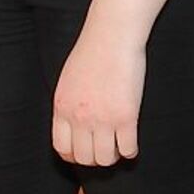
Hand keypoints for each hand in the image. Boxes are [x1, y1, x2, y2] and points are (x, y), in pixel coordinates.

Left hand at [51, 21, 144, 166]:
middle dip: (95, 159)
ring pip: (105, 159)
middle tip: (105, 149)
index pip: (62, 148)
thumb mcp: (68, 80)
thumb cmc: (92, 51)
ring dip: (113, 156)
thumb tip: (73, 126)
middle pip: (84, 158)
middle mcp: (79, 117)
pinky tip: (132, 143)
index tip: (85, 152)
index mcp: (62, 107)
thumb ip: (68, 104)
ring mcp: (102, 118)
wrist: (112, 34)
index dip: (74, 156)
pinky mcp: (126, 116)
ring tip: (118, 146)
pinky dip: (131, 151)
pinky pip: (128, 149)